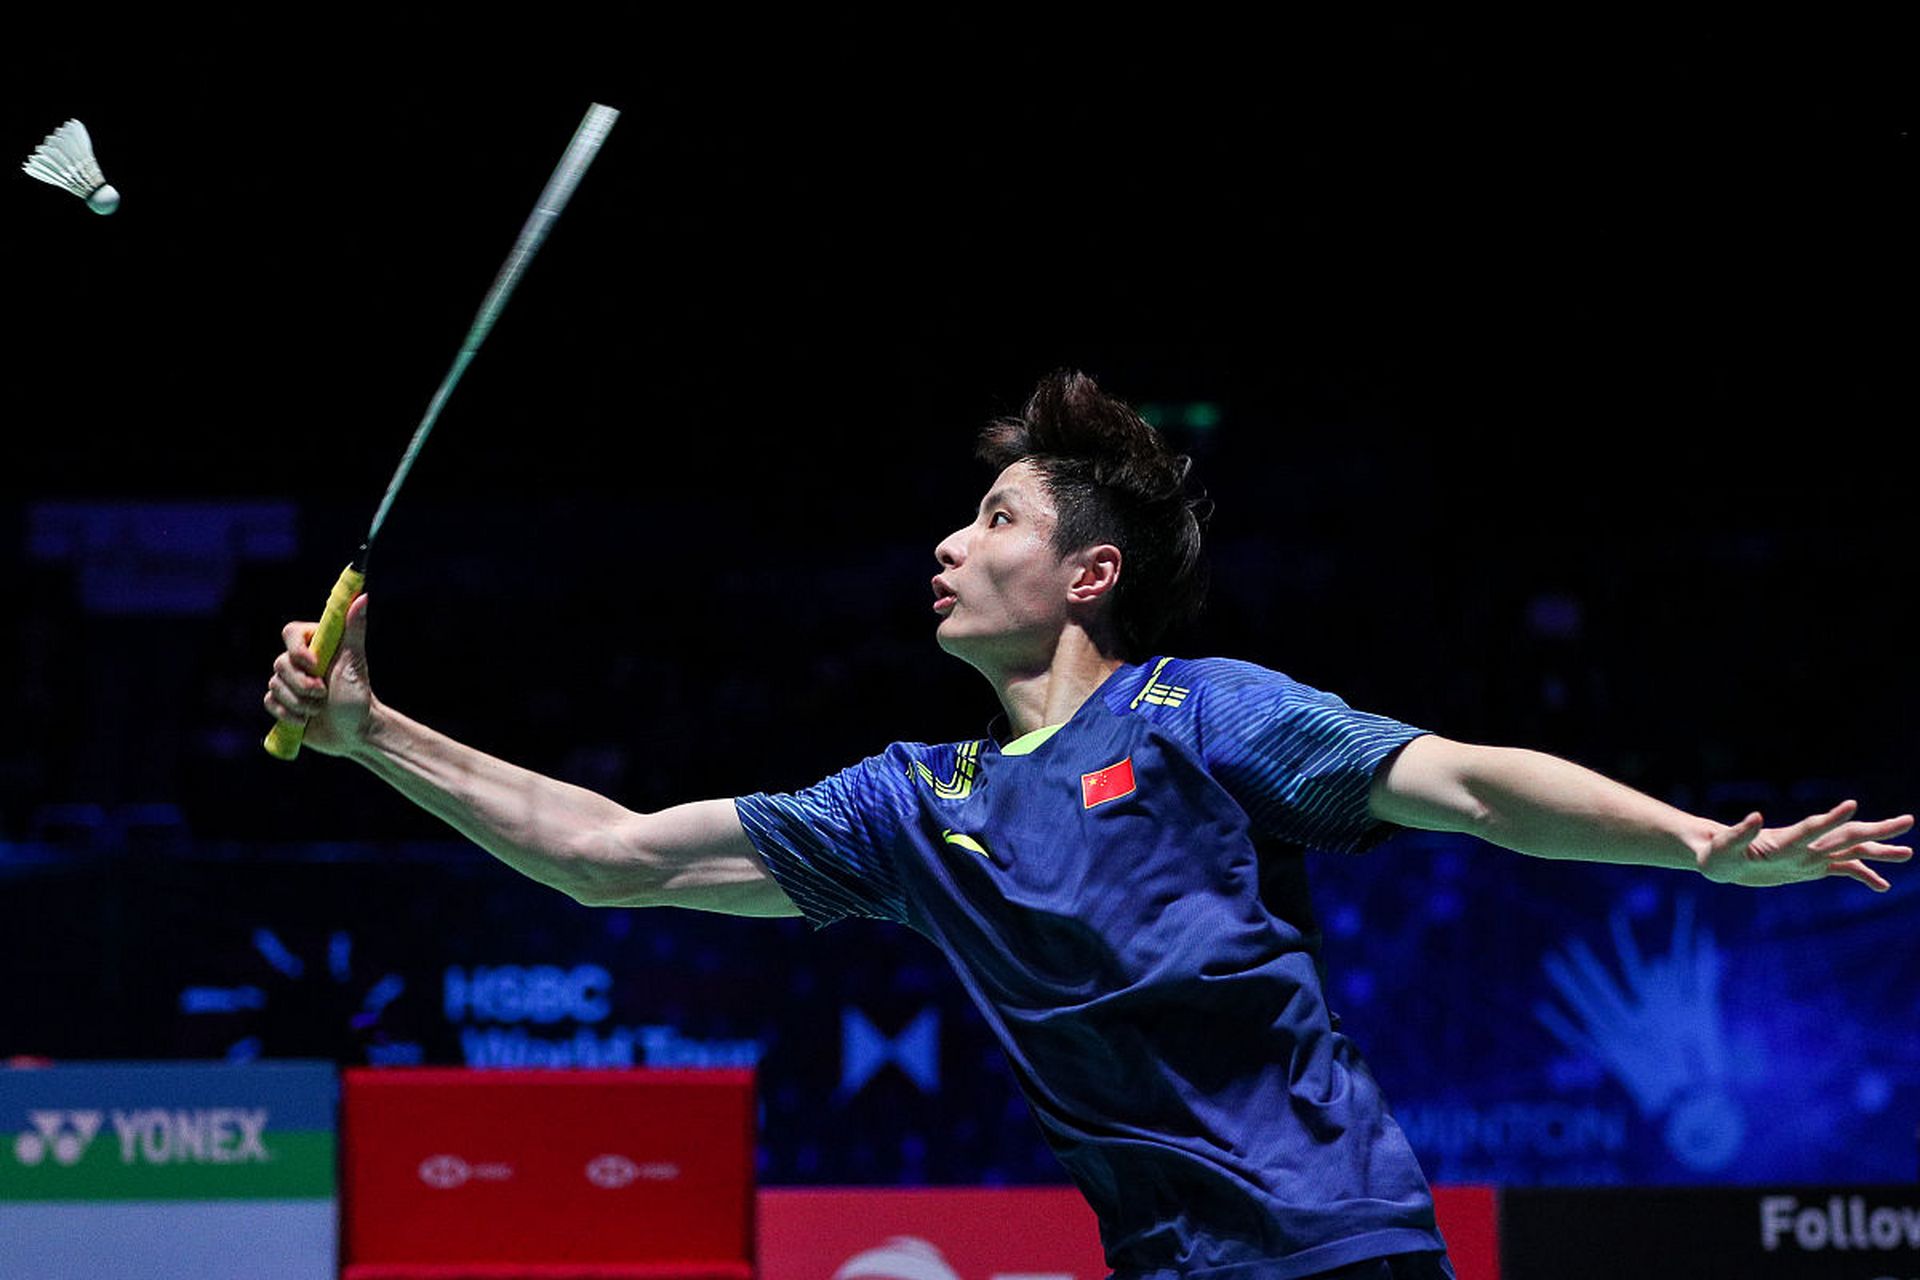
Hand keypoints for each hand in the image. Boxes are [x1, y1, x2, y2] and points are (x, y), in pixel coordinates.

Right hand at [263, 594, 375, 755]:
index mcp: (315, 645)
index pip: (290, 632)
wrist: (354, 732)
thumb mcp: (355, 661)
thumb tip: (362, 597)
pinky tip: (304, 720)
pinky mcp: (281, 702)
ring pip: (274, 685)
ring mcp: (288, 682)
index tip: (314, 664)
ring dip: (299, 702)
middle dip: (302, 684)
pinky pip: (269, 702)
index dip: (297, 650)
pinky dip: (288, 714)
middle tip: (323, 693)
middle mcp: (298, 661)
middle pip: (280, 663)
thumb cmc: (358, 695)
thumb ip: (354, 629)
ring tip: (319, 708)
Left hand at [1698, 801, 1913, 891]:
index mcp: (1782, 841)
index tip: (1853, 805)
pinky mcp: (1808, 868)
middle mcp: (1802, 846)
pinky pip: (1841, 870)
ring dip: (1878, 851)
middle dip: (1875, 830)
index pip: (1812, 829)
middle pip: (1844, 836)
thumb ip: (1738, 833)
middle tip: (1907, 821)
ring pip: (1850, 851)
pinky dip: (1862, 876)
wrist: (1718, 857)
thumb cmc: (1715, 852)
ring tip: (1908, 852)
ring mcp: (1808, 856)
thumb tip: (1755, 816)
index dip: (1832, 819)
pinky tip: (1882, 885)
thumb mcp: (1721, 846)